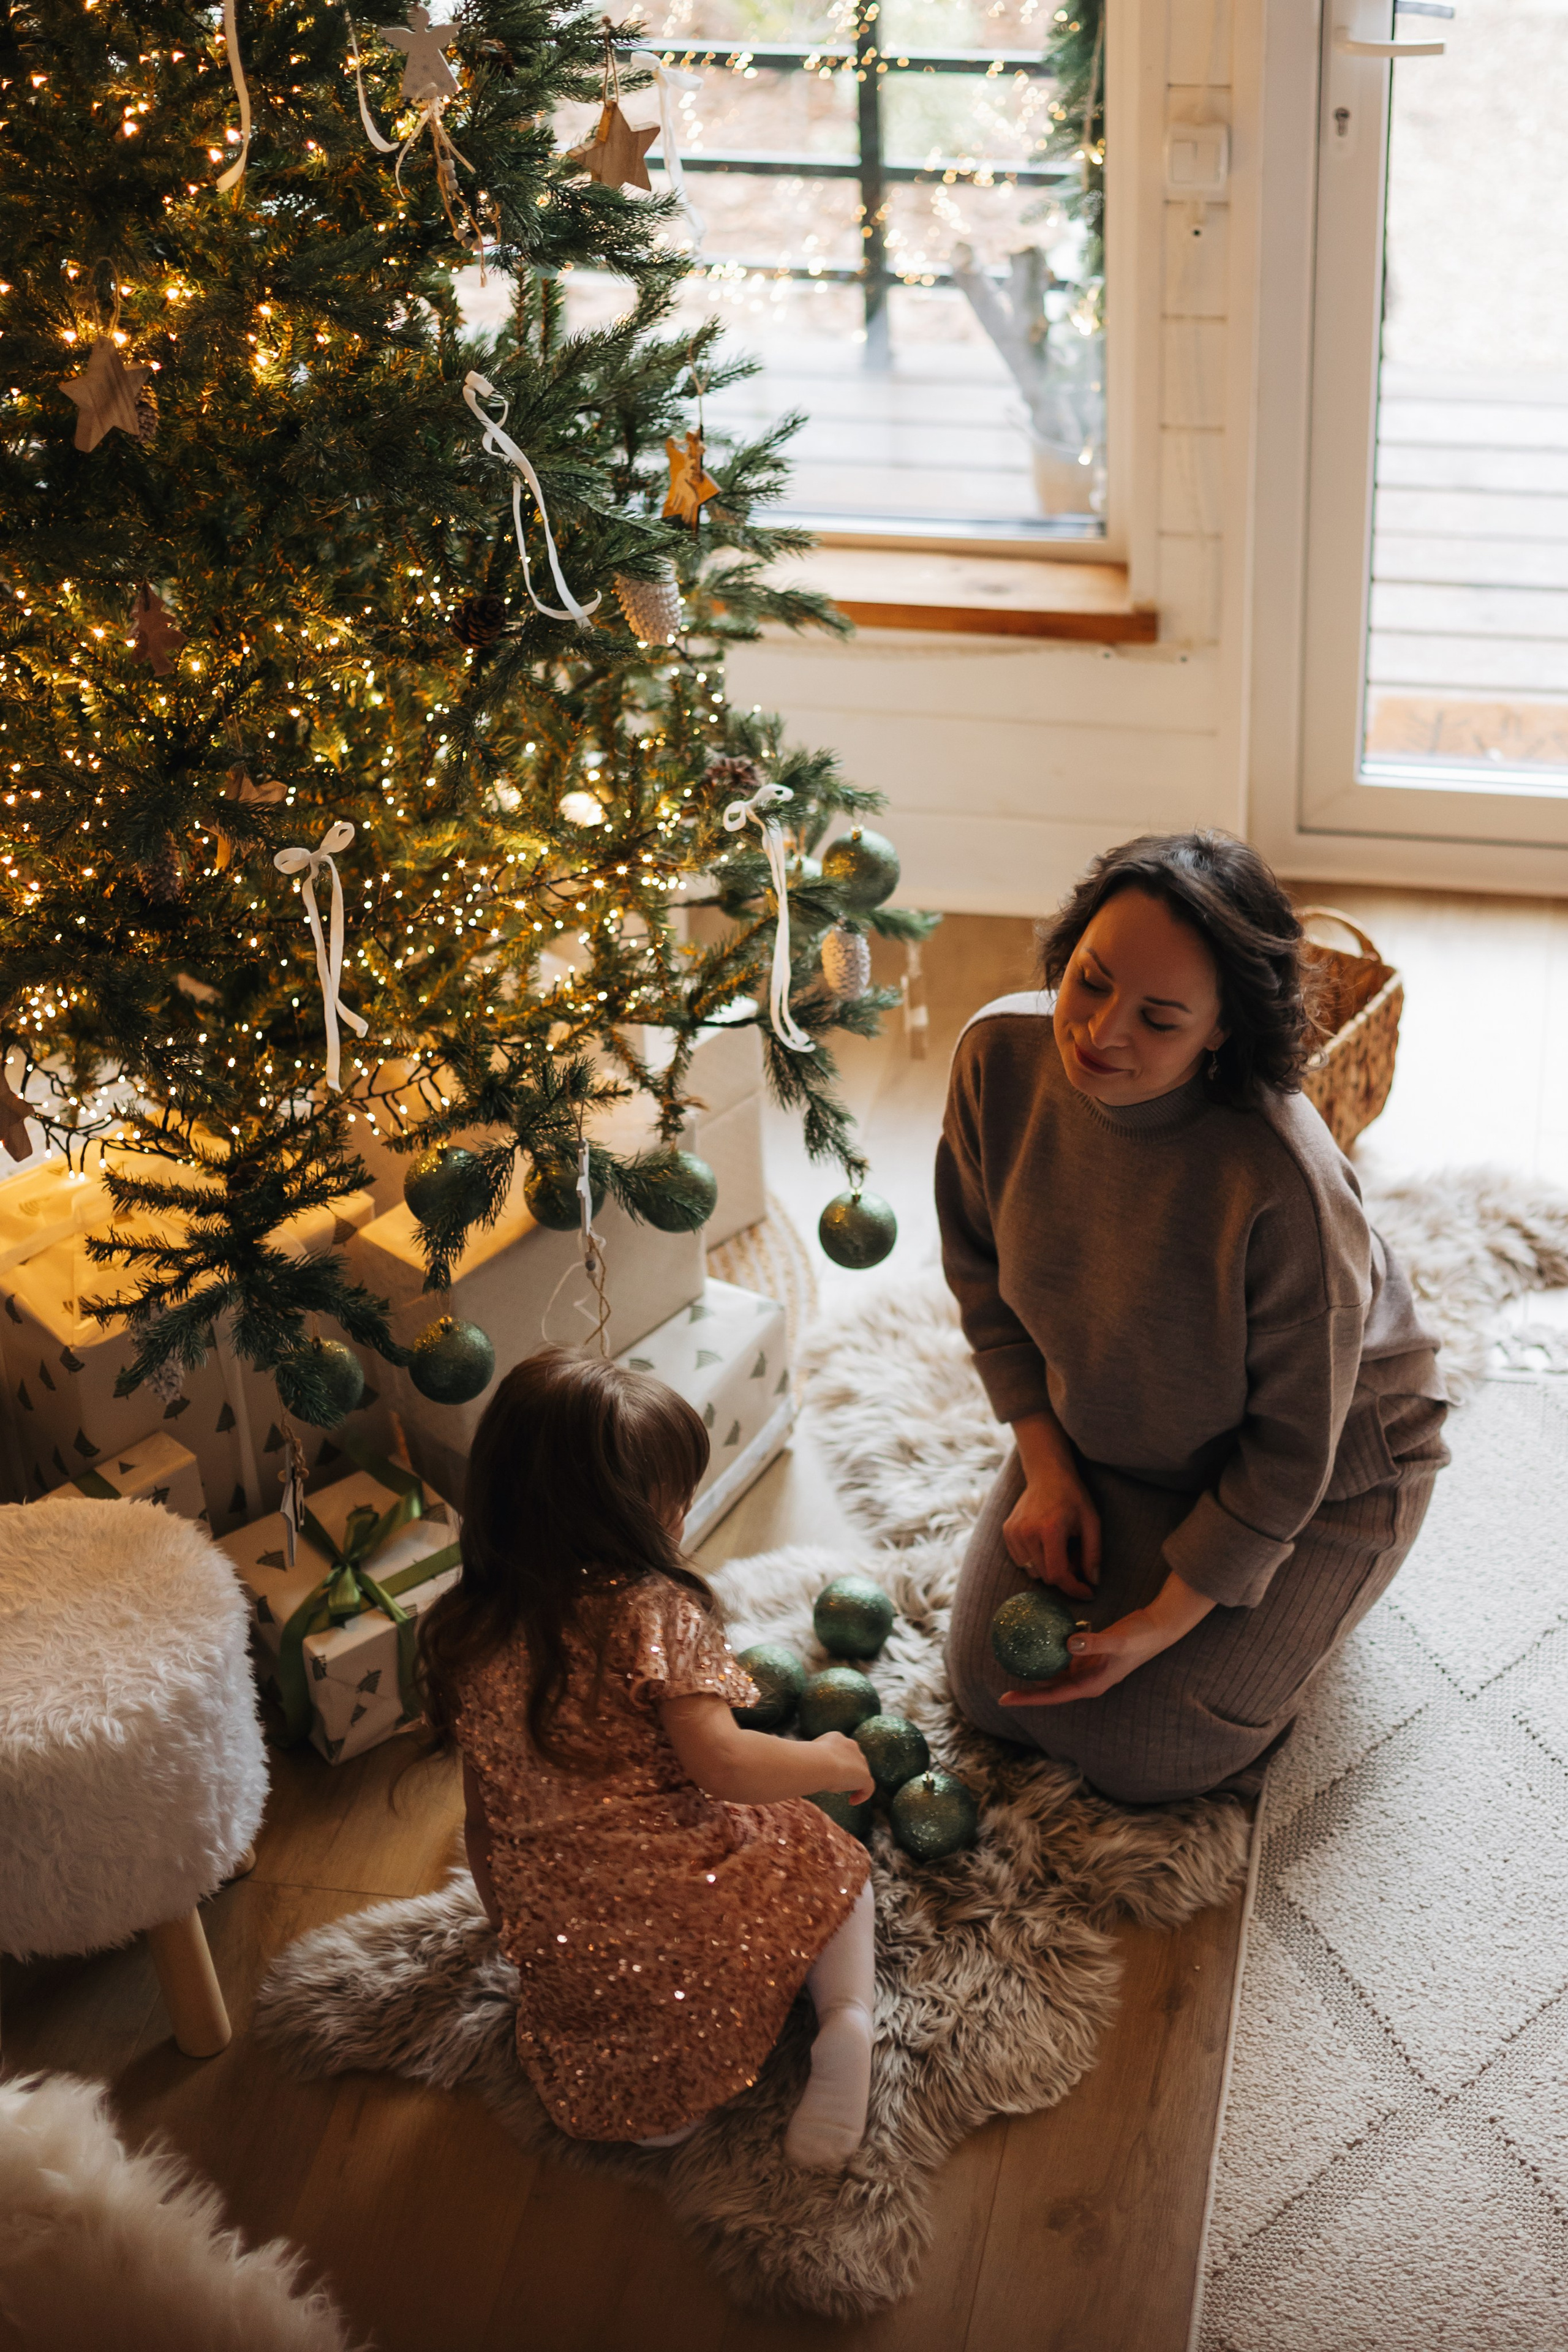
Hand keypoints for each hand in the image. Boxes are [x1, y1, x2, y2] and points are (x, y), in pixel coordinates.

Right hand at [810, 1731, 874, 1803]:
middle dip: (847, 1770)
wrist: (818, 1763)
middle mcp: (851, 1745)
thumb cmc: (807, 1760)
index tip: (828, 1770)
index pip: (840, 1749)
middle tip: (834, 1781)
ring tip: (839, 1790)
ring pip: (861, 1771)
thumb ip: (812, 1760)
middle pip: (853, 1759)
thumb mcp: (807, 1757)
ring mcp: (860, 1760)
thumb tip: (804, 1769)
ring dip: (852, 1781)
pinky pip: (868, 1786)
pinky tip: (852, 1801)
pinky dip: (862, 1795)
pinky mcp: (865, 1775)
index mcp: (836, 1738)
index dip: (836, 1760)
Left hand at [1000, 1608, 1166, 1707]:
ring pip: (1055, 1672)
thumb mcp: (1118, 1640)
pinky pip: (1063, 1654)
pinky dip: (1049, 1649)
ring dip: (1036, 1669)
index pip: (1053, 1695)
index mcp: (1092, 1684)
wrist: (1157, 1627)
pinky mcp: (1089, 1654)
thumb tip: (1067, 1644)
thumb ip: (1094, 1643)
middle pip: (1050, 1688)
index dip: (1028, 1698)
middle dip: (1027, 1689)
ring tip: (1012, 1662)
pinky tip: (1036, 1638)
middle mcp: (1087, 1680)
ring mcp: (1088, 1668)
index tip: (1005, 1698)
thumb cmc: (1139, 1637)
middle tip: (1000, 1686)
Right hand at [1002, 1464, 1099, 1601]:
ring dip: (1049, 1568)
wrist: (1047, 1474)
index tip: (1088, 1593)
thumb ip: (1093, 1554)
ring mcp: (1014, 1533)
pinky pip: (1022, 1562)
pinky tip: (1045, 1542)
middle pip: (1046, 1576)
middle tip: (1076, 1556)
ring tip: (1060, 1547)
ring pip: (1033, 1572)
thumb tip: (1093, 1582)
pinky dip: (1036, 1560)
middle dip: (1065, 1574)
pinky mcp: (1007, 1532)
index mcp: (1050, 1530)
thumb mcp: (1092, 1522)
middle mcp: (1027, 1533)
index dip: (1074, 1589)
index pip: (1058, 1575)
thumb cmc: (1073, 1497)